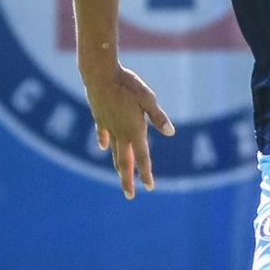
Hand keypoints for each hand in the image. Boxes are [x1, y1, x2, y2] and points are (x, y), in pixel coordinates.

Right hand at [80, 63, 174, 198]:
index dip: (146, 173)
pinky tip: (104, 148)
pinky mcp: (99, 117)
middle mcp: (120, 133)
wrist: (99, 74)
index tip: (149, 187)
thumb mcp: (148, 99)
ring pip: (114, 151)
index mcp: (134, 131)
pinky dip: (104, 142)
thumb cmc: (127, 84)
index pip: (142, 158)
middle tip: (129, 195)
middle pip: (124, 161)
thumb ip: (158, 117)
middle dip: (127, 180)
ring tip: (122, 177)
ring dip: (118, 165)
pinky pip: (103, 134)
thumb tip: (170, 133)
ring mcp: (108, 126)